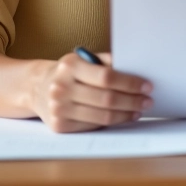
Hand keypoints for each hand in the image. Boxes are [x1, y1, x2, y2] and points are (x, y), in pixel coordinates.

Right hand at [30, 52, 153, 132]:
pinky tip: (122, 117)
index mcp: (70, 66)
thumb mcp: (83, 59)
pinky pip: (92, 126)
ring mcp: (59, 109)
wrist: (37, 87)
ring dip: (125, 114)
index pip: (107, 77)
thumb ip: (107, 62)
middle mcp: (61, 88)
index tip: (147, 85)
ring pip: (101, 116)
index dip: (130, 83)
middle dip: (132, 100)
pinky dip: (111, 122)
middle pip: (106, 98)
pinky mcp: (59, 126)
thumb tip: (137, 69)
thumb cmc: (68, 71)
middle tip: (148, 100)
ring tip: (139, 110)